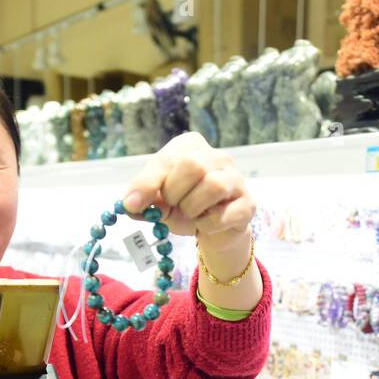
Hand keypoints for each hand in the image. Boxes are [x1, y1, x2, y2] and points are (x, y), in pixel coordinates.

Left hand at [120, 132, 255, 255]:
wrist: (215, 231)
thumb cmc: (186, 208)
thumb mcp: (160, 203)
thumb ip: (146, 200)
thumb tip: (131, 206)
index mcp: (191, 147)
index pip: (167, 158)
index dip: (148, 182)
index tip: (132, 204)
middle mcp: (217, 156)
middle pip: (193, 165)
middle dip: (175, 192)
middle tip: (172, 205)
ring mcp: (236, 179)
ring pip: (214, 185)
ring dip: (193, 207)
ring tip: (190, 214)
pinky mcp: (248, 203)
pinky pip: (224, 214)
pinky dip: (207, 225)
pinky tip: (205, 225)